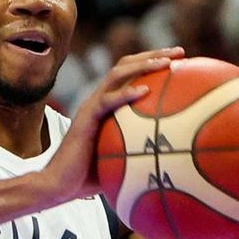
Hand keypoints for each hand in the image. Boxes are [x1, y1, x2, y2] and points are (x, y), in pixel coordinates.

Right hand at [35, 47, 181, 206]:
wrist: (59, 185)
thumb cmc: (90, 178)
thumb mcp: (123, 161)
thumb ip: (143, 152)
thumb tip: (175, 160)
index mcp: (107, 105)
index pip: (130, 74)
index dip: (153, 63)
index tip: (180, 61)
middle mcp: (98, 100)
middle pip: (126, 65)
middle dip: (154, 54)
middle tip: (180, 52)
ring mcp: (91, 106)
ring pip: (117, 74)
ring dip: (143, 64)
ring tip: (166, 63)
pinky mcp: (86, 118)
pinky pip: (107, 101)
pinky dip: (126, 94)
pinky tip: (145, 92)